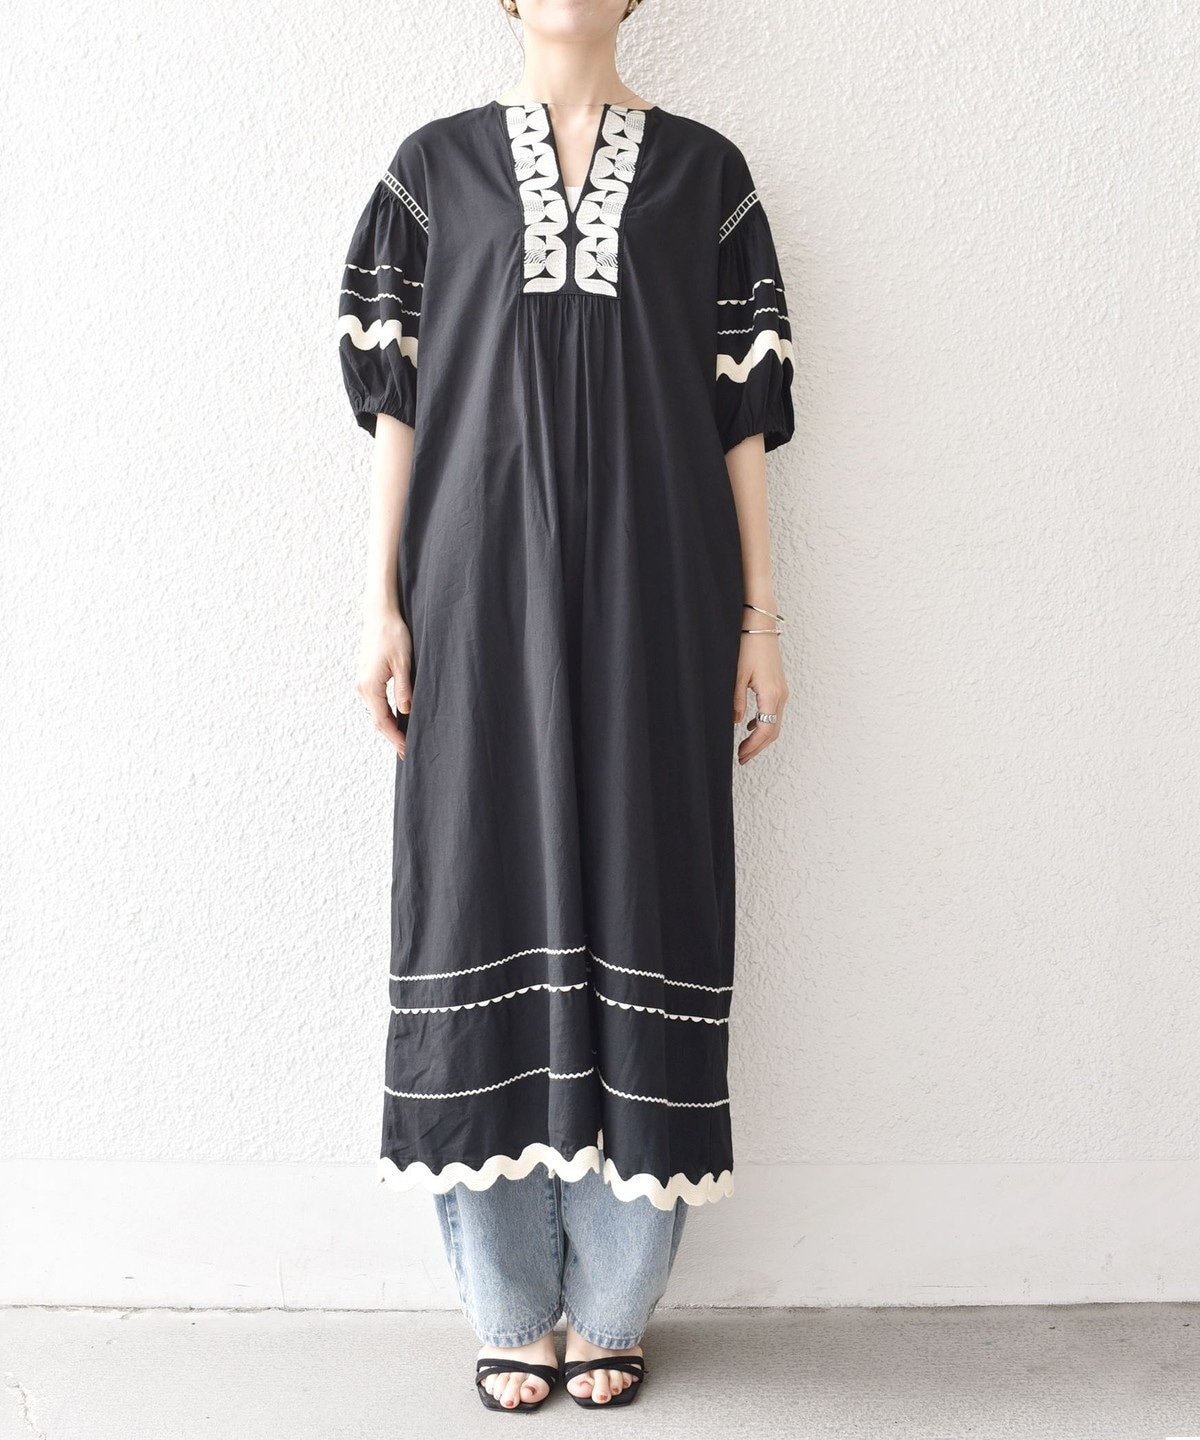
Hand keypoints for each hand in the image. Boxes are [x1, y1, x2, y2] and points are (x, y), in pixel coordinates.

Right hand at [355, 608, 412, 759]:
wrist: (380, 615)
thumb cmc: (393, 635)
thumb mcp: (403, 663)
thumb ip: (404, 689)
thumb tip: (406, 711)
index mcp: (370, 686)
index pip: (383, 721)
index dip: (396, 738)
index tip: (408, 750)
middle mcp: (362, 688)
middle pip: (377, 721)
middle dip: (393, 738)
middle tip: (408, 753)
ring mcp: (362, 683)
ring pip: (376, 713)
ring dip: (389, 728)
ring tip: (404, 741)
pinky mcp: (366, 678)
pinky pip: (375, 704)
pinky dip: (386, 716)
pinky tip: (397, 720)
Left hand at [733, 631, 787, 764]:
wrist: (760, 624)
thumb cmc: (748, 645)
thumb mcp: (736, 675)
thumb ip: (736, 701)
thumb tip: (736, 722)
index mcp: (772, 695)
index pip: (765, 731)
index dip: (753, 747)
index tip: (741, 757)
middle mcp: (781, 695)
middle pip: (772, 730)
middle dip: (758, 747)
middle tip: (742, 758)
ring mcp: (781, 689)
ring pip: (775, 721)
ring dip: (761, 736)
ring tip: (745, 747)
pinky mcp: (778, 684)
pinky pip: (774, 710)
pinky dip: (764, 722)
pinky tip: (750, 725)